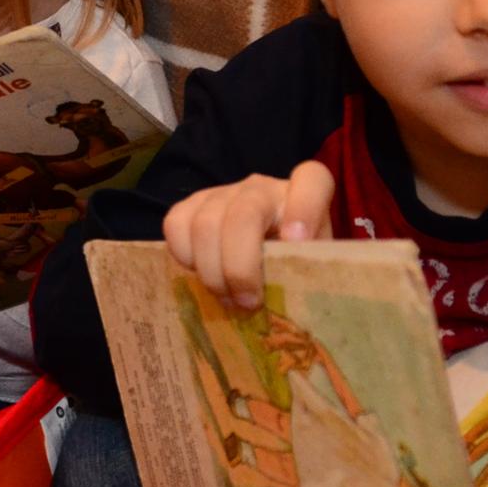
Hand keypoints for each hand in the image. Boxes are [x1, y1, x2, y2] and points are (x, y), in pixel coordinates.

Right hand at [160, 161, 335, 310]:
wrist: (260, 259)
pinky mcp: (191, 204)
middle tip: (249, 303)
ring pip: (205, 225)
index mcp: (305, 195)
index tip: (297, 242)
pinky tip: (201, 274)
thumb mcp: (310, 270)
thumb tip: (296, 306)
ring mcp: (223, 192)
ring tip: (226, 298)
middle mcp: (261, 187)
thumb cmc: (291, 267)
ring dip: (212, 272)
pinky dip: (184, 257)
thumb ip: (308, 276)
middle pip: (244, 215)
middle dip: (241, 267)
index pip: (311, 180)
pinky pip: (176, 225)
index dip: (304, 208)